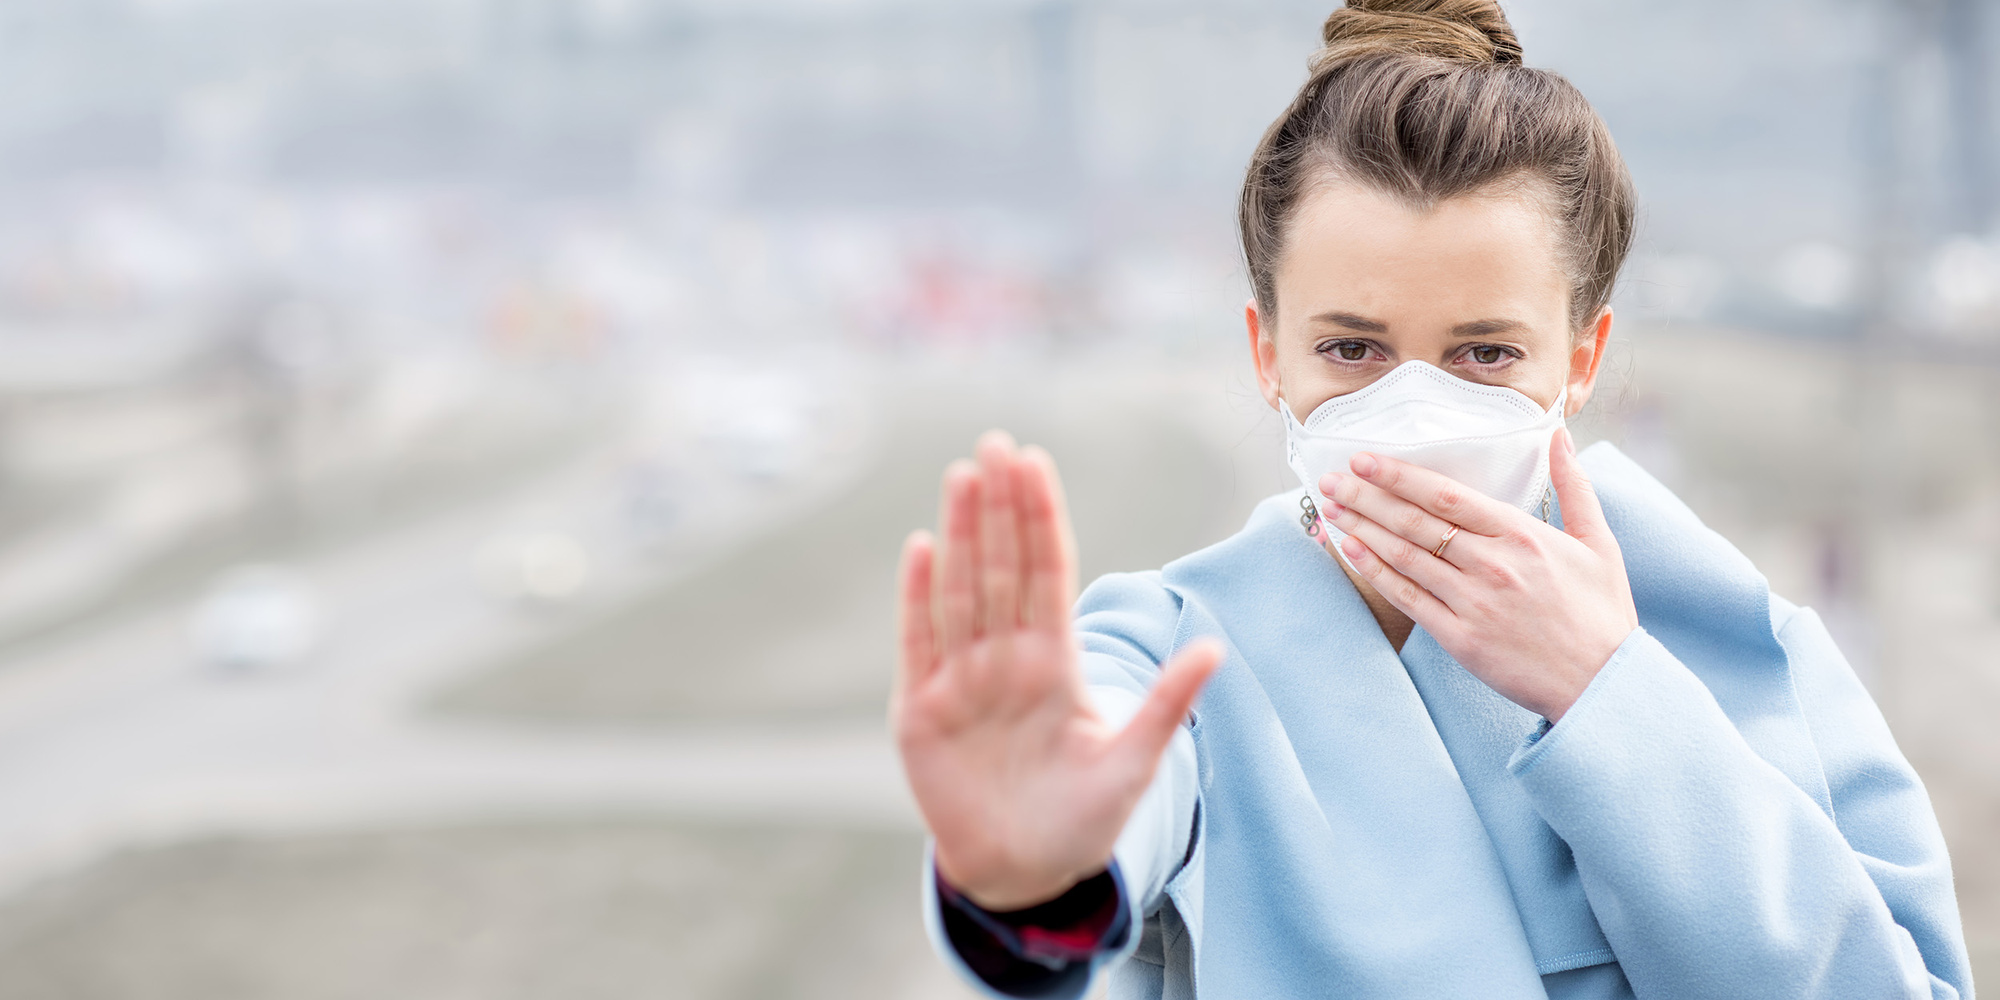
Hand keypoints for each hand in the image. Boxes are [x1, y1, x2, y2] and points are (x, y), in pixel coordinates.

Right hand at [892, 431, 1221, 910]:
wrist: (1024, 873)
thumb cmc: (1081, 818)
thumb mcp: (1133, 762)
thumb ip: (1166, 703)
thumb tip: (1216, 647)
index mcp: (1055, 662)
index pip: (1048, 573)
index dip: (1041, 519)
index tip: (1036, 463)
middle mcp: (1006, 659)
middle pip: (1002, 568)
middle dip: (1000, 507)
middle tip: (996, 443)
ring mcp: (961, 681)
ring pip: (961, 592)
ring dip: (962, 534)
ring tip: (963, 476)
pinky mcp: (921, 711)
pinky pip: (919, 642)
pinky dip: (918, 597)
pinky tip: (921, 547)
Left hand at [1317, 428, 1636, 721]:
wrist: (1603, 685)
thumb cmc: (1602, 614)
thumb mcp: (1599, 543)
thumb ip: (1574, 486)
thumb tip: (1558, 435)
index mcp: (1522, 536)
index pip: (1447, 496)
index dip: (1400, 475)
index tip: (1366, 459)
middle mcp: (1492, 565)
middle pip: (1416, 522)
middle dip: (1368, 496)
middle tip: (1332, 478)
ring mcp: (1472, 603)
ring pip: (1405, 556)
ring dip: (1362, 528)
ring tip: (1332, 507)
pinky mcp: (1460, 639)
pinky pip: (1408, 598)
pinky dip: (1376, 571)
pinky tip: (1350, 550)